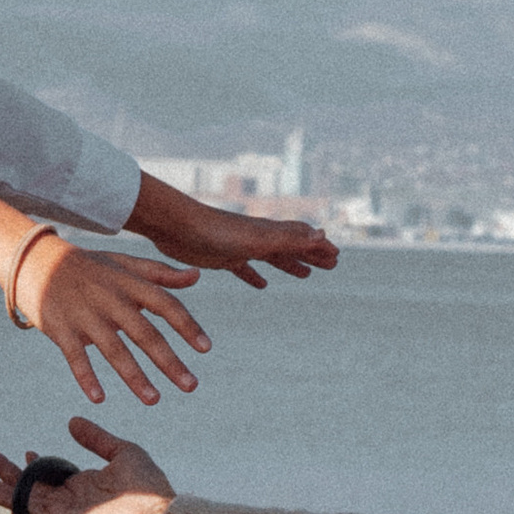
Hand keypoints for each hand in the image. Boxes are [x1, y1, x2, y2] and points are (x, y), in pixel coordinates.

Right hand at [0, 418, 173, 513]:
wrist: (156, 512)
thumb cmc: (147, 486)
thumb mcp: (121, 450)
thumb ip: (96, 438)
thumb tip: (72, 421)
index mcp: (83, 484)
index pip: (50, 473)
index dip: (35, 462)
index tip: (26, 449)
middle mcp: (68, 498)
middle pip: (27, 483)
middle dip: (3, 469)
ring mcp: (62, 511)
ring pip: (20, 496)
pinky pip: (27, 508)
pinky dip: (6, 499)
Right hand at [20, 235, 212, 406]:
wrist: (36, 261)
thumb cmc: (88, 266)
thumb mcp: (123, 264)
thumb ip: (160, 273)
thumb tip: (197, 277)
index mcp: (129, 284)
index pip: (165, 304)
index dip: (186, 325)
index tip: (206, 348)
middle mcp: (110, 300)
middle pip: (145, 333)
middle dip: (169, 361)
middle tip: (191, 386)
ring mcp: (85, 315)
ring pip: (114, 350)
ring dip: (135, 377)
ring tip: (154, 400)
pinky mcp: (61, 329)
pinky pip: (75, 357)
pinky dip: (86, 377)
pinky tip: (99, 399)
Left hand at [126, 174, 339, 286]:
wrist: (176, 227)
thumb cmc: (215, 232)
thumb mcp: (258, 239)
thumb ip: (290, 238)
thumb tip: (323, 235)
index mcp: (269, 232)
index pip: (302, 237)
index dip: (320, 247)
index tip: (337, 256)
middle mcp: (258, 237)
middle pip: (291, 247)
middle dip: (311, 255)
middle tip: (331, 265)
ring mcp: (240, 247)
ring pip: (271, 257)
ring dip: (289, 265)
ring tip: (305, 275)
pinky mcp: (221, 257)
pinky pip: (244, 268)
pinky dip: (255, 276)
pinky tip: (261, 286)